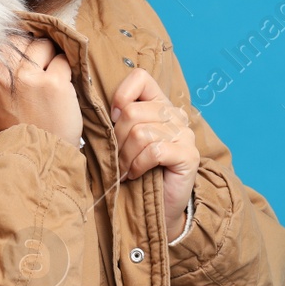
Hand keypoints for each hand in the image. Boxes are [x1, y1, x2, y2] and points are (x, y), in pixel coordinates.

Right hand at [0, 33, 83, 149]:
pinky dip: (65, 68)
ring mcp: (30, 77)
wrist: (35, 156)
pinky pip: (63, 60)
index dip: (16, 45)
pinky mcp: (54, 83)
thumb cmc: (15, 129)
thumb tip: (7, 44)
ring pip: (44, 46)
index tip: (24, 54)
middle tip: (40, 63)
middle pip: (22, 40)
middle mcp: (4, 74)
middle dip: (33, 48)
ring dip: (50, 56)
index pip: (0, 41)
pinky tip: (62, 84)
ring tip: (51, 74)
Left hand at [111, 68, 196, 233]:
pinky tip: (136, 174)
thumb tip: (95, 106)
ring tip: (124, 169)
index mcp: (159, 103)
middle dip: (118, 140)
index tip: (114, 120)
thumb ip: (115, 120)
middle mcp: (176, 114)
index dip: (121, 96)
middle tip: (117, 159)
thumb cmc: (134, 171)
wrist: (155, 207)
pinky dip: (139, 165)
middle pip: (134, 112)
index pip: (140, 78)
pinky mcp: (189, 155)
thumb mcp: (122, 140)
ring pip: (141, 133)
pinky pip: (154, 150)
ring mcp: (185, 134)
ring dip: (126, 157)